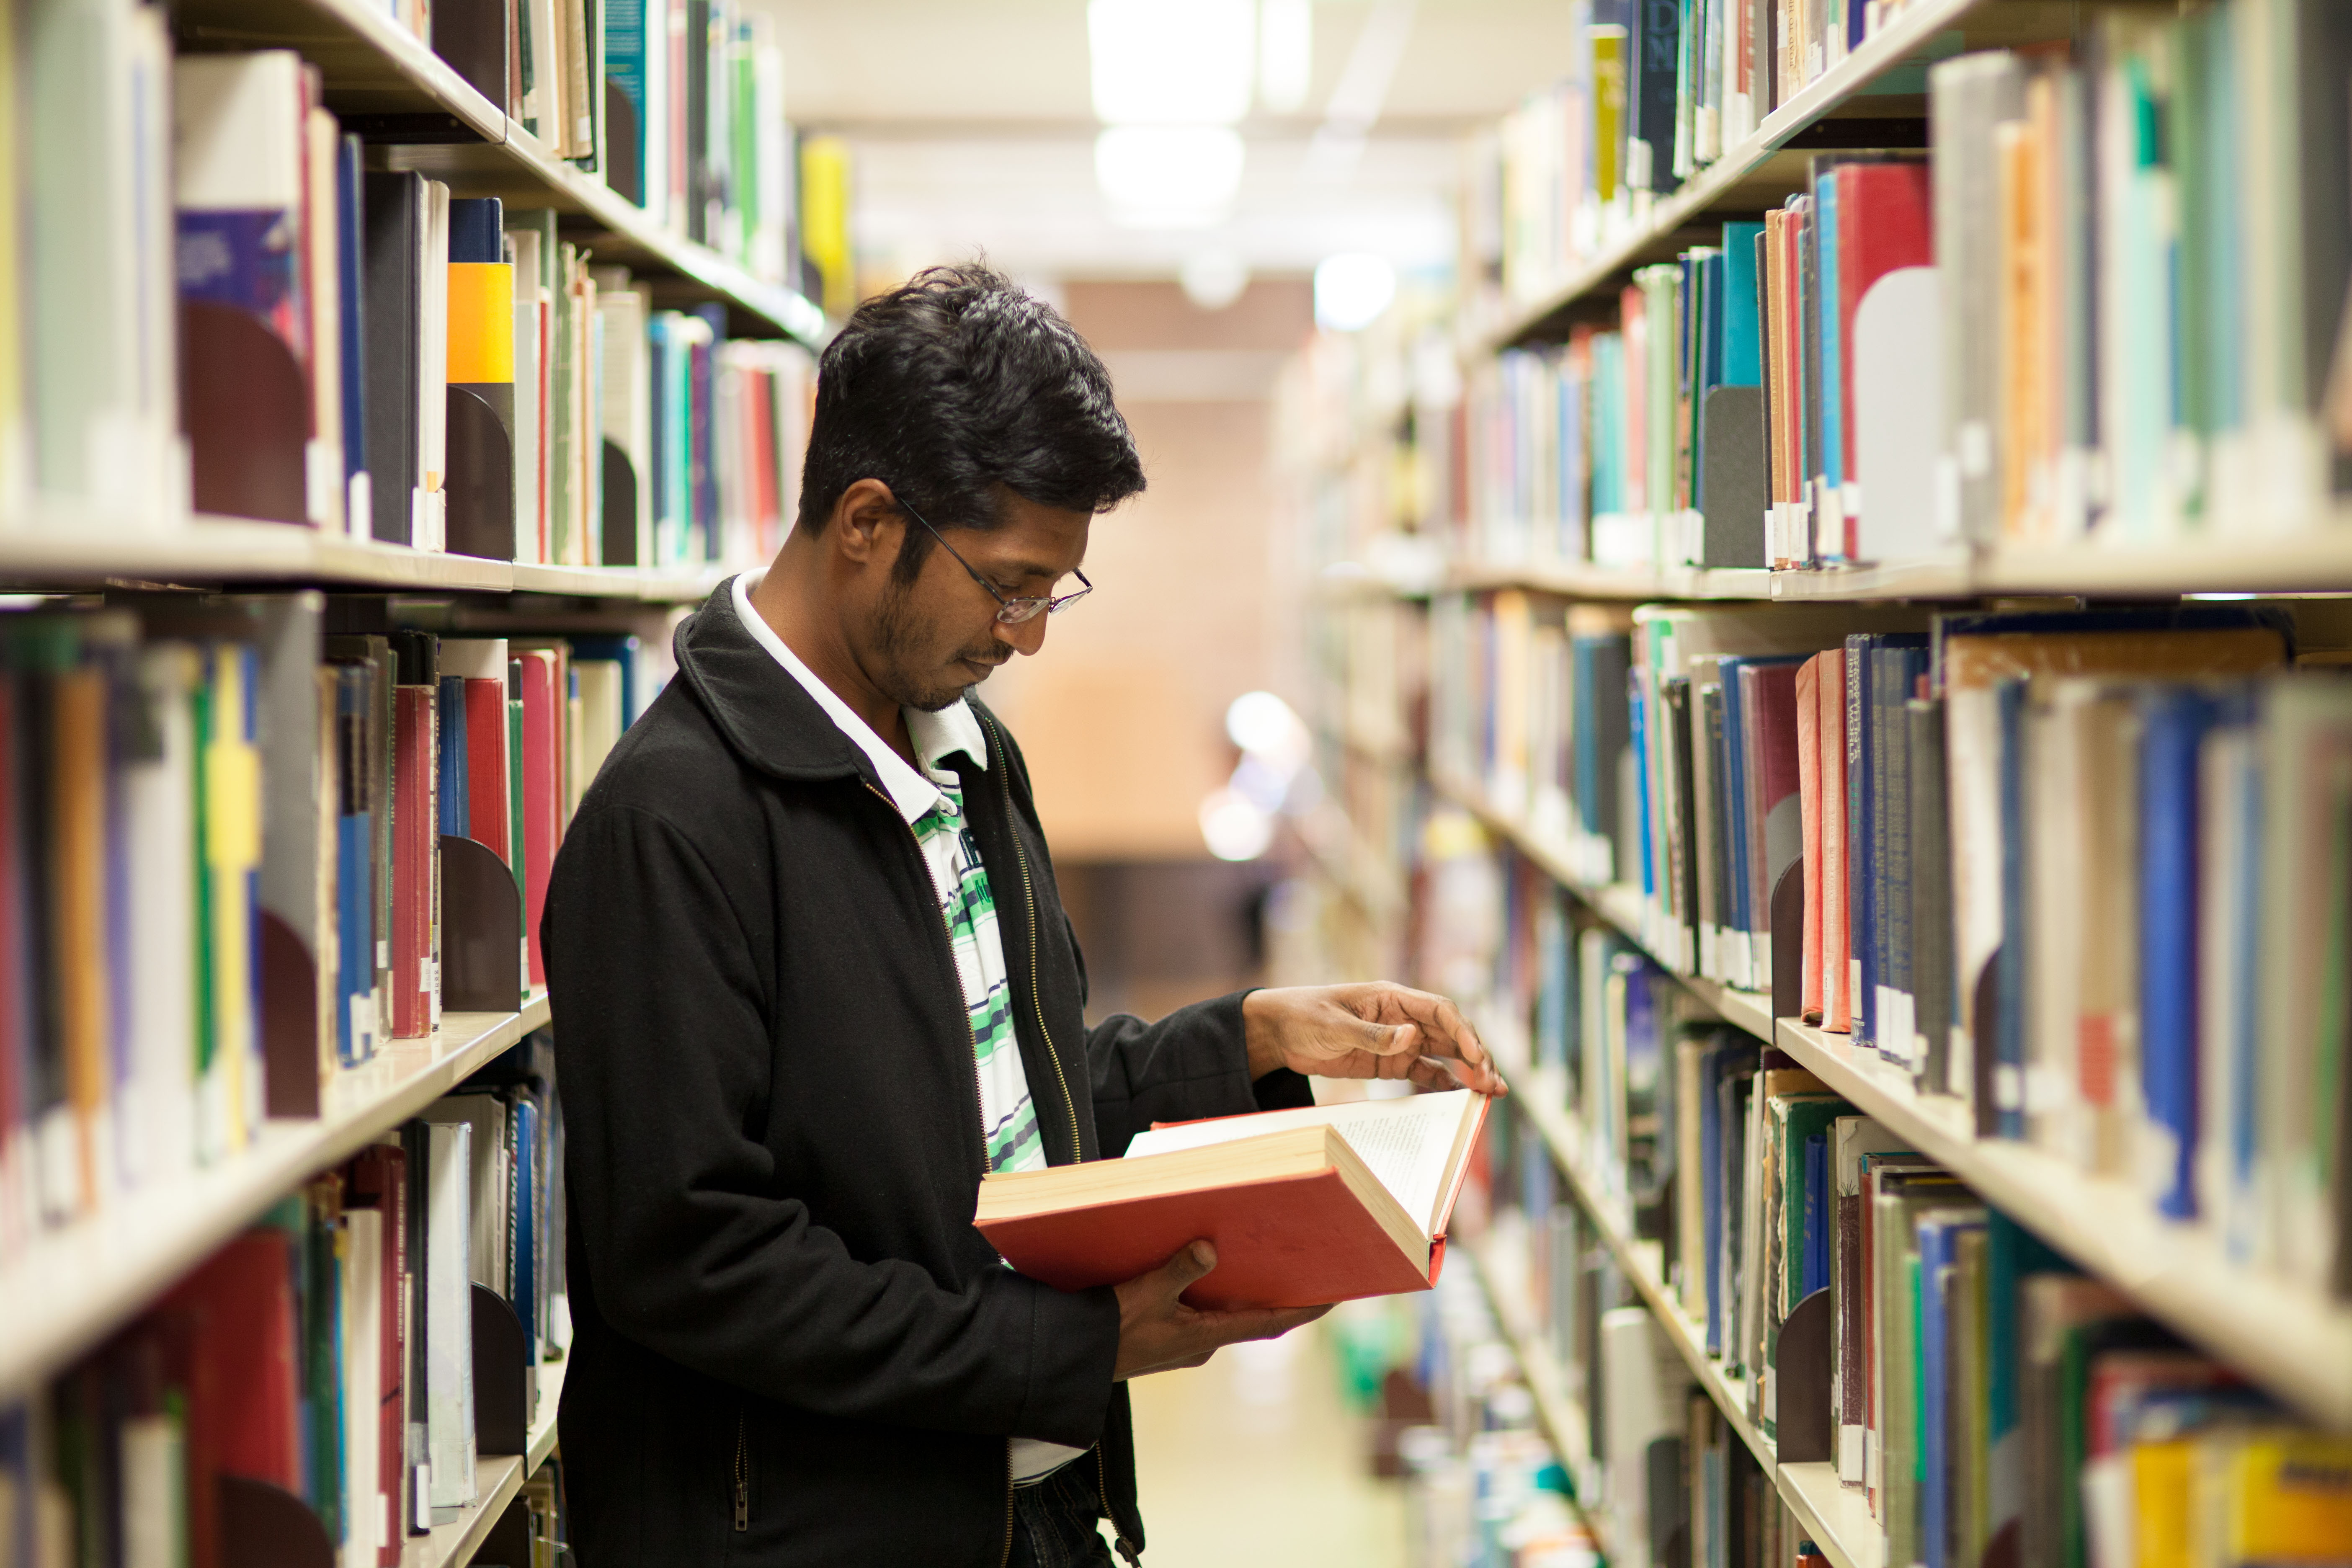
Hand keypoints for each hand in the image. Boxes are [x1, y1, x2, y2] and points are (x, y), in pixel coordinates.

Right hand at [1112, 1241, 1329, 1379]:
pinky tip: (1208, 1266)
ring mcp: (1186, 1341)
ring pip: (1226, 1311)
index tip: (1335, 1297)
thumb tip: (1209, 1248)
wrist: (1077, 1360)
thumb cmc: (1112, 1332)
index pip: (1270, 1323)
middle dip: (1276, 1292)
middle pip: (1252, 1315)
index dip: (1305, 1310)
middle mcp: (1204, 1343)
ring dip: (1243, 1288)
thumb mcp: (1145, 1295)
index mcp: (1207, 1338)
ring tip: (1260, 1256)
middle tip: (1302, 1263)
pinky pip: (1202, 1310)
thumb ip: (1178, 1270)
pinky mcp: (1168, 1334)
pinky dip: (1213, 1290)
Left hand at [1242, 983, 1507, 1095]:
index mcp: (1392, 998)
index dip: (1463, 1033)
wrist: (1278, 1031)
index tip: (1477, 1057)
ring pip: (1444, 1054)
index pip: (1440, 1011)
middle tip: (1493, 1083)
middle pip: (1451, 1034)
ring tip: (1491, 1092)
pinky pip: (1424, 1072)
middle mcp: (1403, 1018)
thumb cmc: (1304, 1016)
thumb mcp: (1334, 1025)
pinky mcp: (1389, 1062)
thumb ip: (1373, 1035)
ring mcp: (1399, 1040)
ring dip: (1468, 1071)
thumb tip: (1413, 1037)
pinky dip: (1445, 1083)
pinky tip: (1462, 1098)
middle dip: (1476, 1056)